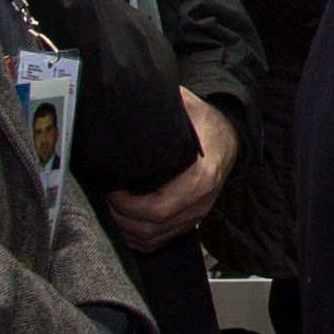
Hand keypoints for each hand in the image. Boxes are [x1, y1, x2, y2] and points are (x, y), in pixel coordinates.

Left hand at [100, 88, 234, 247]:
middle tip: (103, 198)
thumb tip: (129, 93)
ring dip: (125, 229)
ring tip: (108, 208)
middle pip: (150, 230)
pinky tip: (122, 219)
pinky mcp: (188, 221)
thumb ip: (164, 103)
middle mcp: (200, 204)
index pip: (157, 210)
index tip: (110, 188)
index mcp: (201, 179)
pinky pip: (158, 240)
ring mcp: (195, 216)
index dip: (126, 206)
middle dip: (119, 218)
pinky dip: (135, 235)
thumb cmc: (204, 122)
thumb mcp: (187, 106)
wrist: (230, 137)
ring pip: (152, 239)